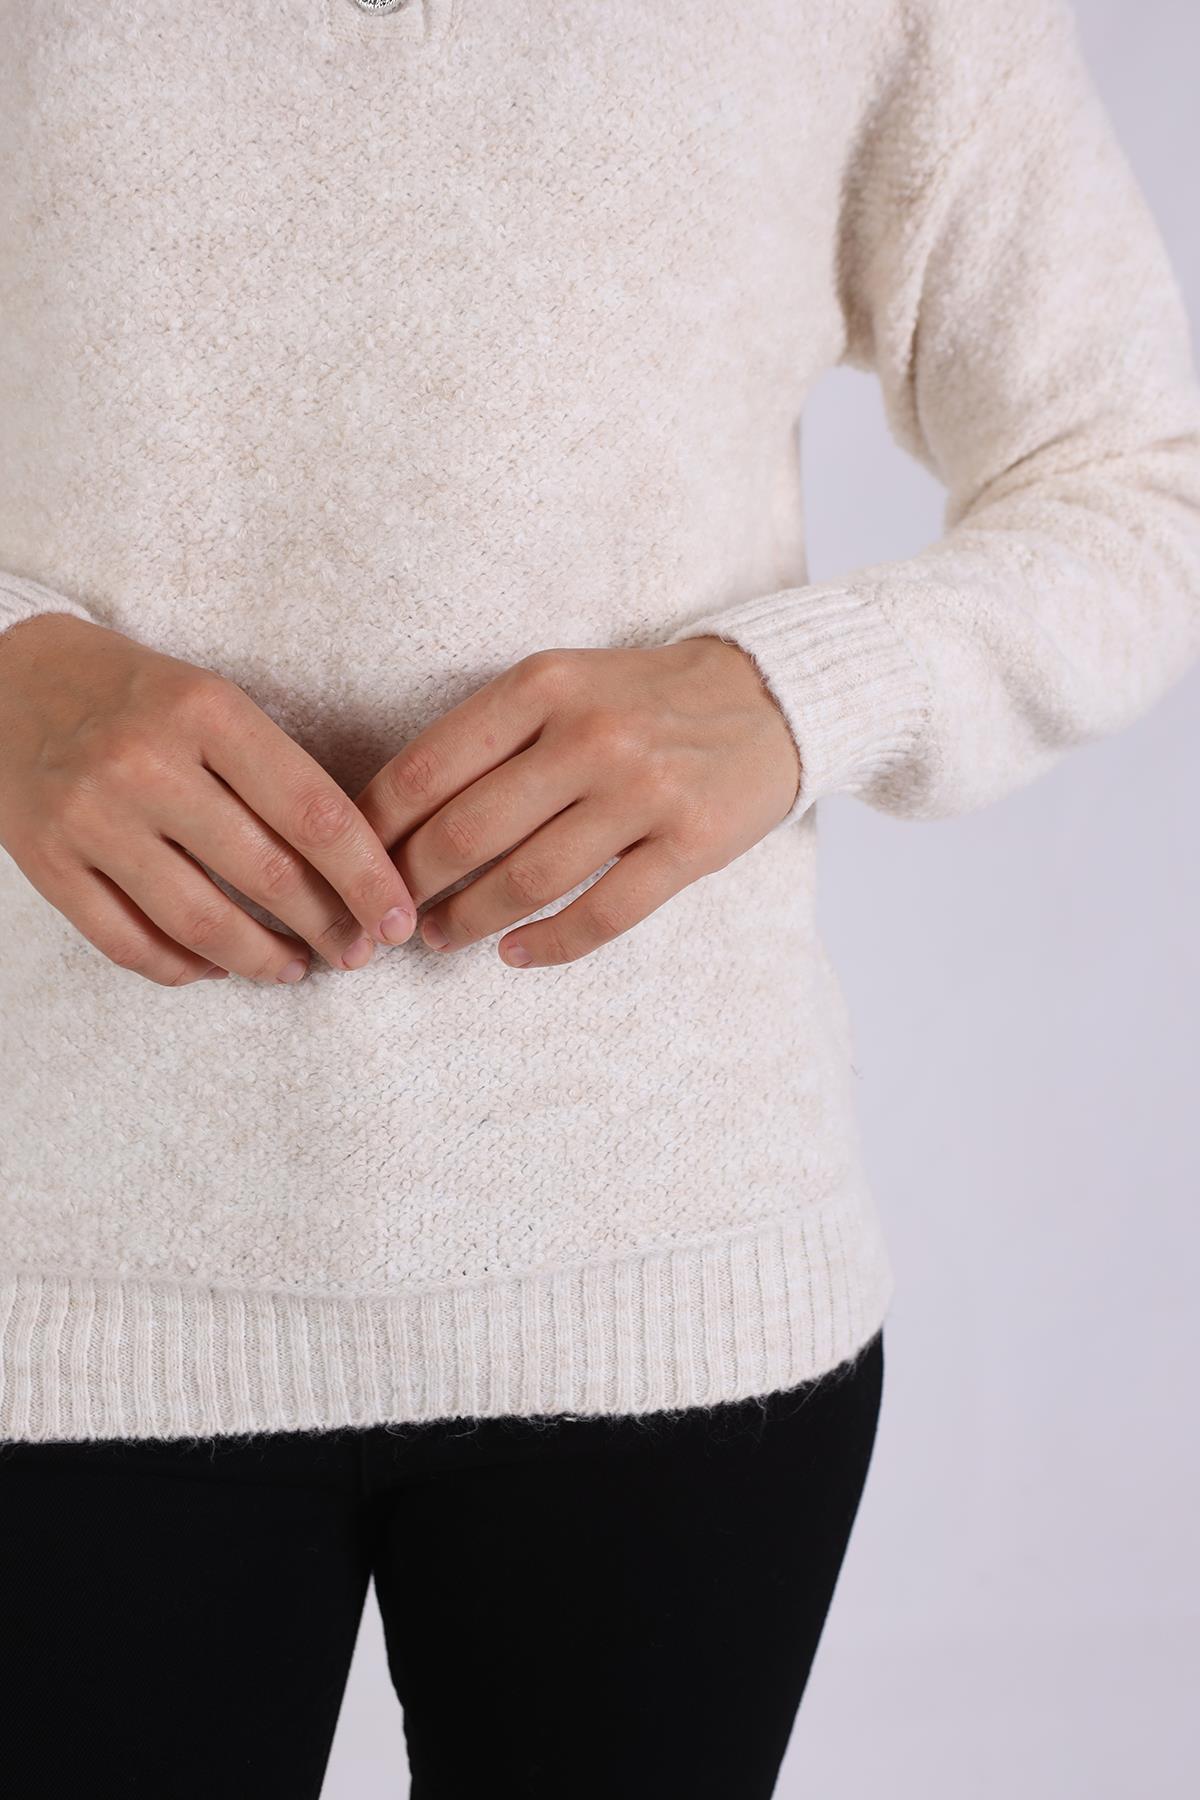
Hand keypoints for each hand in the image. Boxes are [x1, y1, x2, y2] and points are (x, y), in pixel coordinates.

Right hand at [0, 613, 417, 985]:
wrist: (9, 677)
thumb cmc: (136, 696)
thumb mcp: (212, 702)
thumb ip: (276, 776)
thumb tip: (354, 869)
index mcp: (206, 711)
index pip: (314, 811)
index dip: (367, 878)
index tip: (397, 917)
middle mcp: (145, 763)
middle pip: (266, 875)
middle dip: (329, 927)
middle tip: (357, 951)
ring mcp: (90, 817)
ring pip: (201, 923)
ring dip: (264, 960)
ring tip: (295, 967)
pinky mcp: (46, 862)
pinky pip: (130, 944)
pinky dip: (185, 967)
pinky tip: (218, 966)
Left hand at [352, 638, 801, 968]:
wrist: (768, 697)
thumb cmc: (641, 700)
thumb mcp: (561, 684)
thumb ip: (488, 738)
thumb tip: (393, 819)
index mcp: (542, 685)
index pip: (426, 769)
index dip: (373, 831)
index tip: (350, 866)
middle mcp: (589, 735)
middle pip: (465, 834)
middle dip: (409, 888)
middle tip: (386, 916)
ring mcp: (643, 792)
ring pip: (527, 881)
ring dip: (469, 922)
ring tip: (440, 938)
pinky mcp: (690, 844)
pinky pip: (602, 914)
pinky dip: (549, 945)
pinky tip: (516, 955)